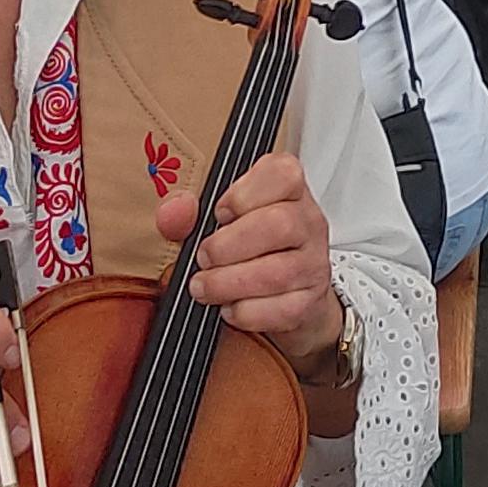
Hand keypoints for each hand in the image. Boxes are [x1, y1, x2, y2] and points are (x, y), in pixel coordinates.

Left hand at [160, 152, 344, 373]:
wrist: (289, 295)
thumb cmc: (250, 250)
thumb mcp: (218, 224)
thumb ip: (189, 214)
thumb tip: (174, 211)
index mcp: (289, 191)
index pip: (282, 174)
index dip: (243, 194)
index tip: (221, 213)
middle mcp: (308, 222)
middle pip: (279, 224)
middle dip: (228, 245)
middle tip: (204, 257)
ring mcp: (313, 263)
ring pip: (277, 272)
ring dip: (228, 283)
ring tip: (205, 286)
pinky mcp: (309, 302)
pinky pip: (280, 309)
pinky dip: (246, 312)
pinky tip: (231, 307)